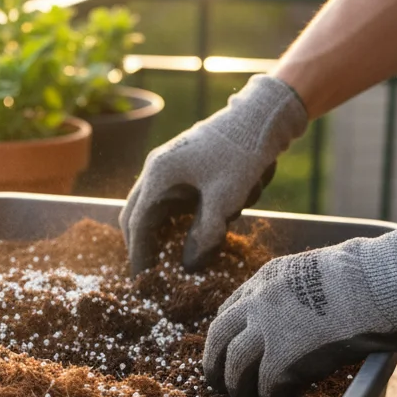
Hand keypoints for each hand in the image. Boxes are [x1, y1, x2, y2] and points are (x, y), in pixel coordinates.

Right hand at [120, 75, 307, 273]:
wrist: (261, 117)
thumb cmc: (242, 155)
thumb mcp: (225, 200)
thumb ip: (205, 235)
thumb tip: (188, 267)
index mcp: (159, 176)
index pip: (137, 224)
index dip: (139, 255)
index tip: (143, 280)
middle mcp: (155, 170)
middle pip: (136, 215)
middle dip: (142, 244)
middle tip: (151, 271)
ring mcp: (167, 165)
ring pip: (150, 207)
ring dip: (159, 231)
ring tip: (170, 255)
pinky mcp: (181, 165)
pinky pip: (167, 199)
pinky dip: (173, 219)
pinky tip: (189, 231)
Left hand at [203, 218, 396, 396]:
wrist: (385, 283)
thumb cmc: (372, 275)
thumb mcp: (320, 271)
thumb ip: (302, 290)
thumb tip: (313, 309)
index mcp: (268, 278)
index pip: (231, 308)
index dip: (227, 333)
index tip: (227, 347)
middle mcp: (259, 301)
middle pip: (219, 336)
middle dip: (215, 362)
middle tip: (217, 381)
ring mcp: (268, 329)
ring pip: (236, 364)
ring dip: (237, 385)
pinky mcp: (284, 357)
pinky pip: (266, 384)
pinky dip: (269, 396)